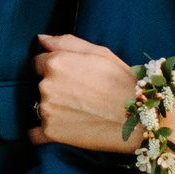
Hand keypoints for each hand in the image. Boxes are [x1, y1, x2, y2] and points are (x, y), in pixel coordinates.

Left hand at [27, 34, 140, 153]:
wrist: (139, 119)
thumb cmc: (122, 82)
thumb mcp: (99, 53)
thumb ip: (66, 42)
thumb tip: (40, 39)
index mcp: (56, 63)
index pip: (37, 63)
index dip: (54, 70)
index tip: (70, 79)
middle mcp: (47, 85)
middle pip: (40, 86)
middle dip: (55, 90)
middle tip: (80, 97)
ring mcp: (47, 110)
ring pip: (40, 108)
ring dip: (53, 110)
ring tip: (79, 113)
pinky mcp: (50, 132)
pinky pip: (35, 134)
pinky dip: (44, 133)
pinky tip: (63, 131)